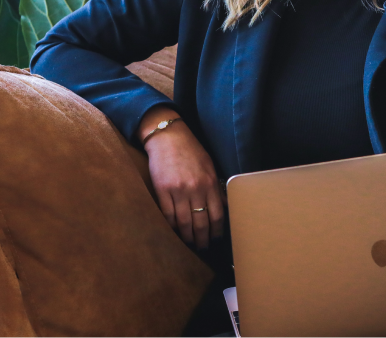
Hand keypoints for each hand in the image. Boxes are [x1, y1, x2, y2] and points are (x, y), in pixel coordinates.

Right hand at [139, 109, 224, 248]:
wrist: (168, 137)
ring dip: (187, 237)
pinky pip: (168, 215)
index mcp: (210, 183)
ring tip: (189, 244)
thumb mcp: (209, 166)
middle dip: (202, 239)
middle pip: (201, 223)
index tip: (216, 239)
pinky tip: (175, 232)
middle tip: (202, 248)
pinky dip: (172, 227)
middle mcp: (196, 189)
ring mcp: (178, 190)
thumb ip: (215, 187)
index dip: (217, 231)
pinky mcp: (162, 190)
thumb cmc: (190, 151)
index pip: (217, 215)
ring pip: (184, 223)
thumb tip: (222, 208)